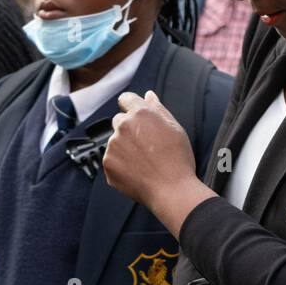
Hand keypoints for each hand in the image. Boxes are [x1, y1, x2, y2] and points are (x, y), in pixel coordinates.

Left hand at [106, 90, 213, 233]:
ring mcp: (113, 146)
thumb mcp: (175, 128)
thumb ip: (158, 109)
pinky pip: (112, 159)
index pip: (126, 99)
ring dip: (125, 146)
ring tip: (144, 160)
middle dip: (130, 128)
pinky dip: (121, 163)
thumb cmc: (178, 158)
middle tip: (147, 144)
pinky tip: (138, 170)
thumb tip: (148, 96)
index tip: (135, 113)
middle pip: (119, 120)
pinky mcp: (107, 164)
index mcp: (141, 113)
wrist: (171, 189)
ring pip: (116, 141)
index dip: (131, 105)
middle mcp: (123, 126)